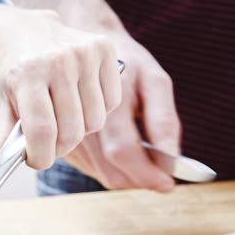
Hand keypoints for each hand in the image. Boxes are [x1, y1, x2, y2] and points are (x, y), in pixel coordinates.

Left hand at [0, 6, 121, 171]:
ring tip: (64, 117)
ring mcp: (84, 53)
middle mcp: (58, 60)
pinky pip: (111, 102)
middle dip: (59, 147)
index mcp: (28, 74)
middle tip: (48, 140)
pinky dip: (98, 110)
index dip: (40, 157)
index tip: (35, 160)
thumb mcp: (3, 103)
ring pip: (95, 121)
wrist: (24, 29)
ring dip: (80, 129)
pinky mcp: (104, 48)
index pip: (42, 132)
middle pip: (71, 132)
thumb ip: (0, 139)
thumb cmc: (15, 71)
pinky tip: (81, 99)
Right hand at [61, 37, 179, 191]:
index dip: (147, 174)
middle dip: (140, 180)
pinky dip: (111, 167)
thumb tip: (172, 160)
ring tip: (140, 152)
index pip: (123, 151)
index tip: (167, 184)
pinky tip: (120, 148)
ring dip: (127, 175)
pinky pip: (91, 168)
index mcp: (107, 100)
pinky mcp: (62, 138)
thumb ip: (164, 121)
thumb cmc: (128, 64)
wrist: (87, 49)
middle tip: (159, 173)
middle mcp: (81, 118)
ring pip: (101, 174)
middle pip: (110, 171)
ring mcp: (68, 129)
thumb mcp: (155, 82)